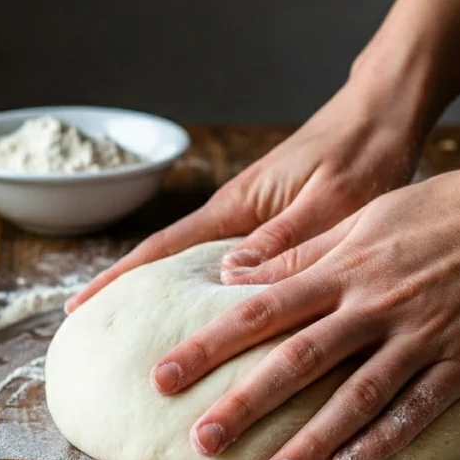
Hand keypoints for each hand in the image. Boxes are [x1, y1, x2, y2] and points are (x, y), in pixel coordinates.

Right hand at [66, 54, 432, 312]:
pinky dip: (216, 297)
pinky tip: (219, 323)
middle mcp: (238, 216)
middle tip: (99, 340)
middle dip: (130, 296)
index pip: (163, 248)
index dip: (119, 279)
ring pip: (200, 271)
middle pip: (169, 263)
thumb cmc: (359, 152)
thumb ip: (284, 239)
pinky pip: (236, 271)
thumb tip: (227, 276)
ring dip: (171, 300)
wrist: (381, 116)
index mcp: (239, 207)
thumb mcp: (329, 200)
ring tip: (148, 344)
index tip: (78, 308)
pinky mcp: (277, 230)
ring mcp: (255, 223)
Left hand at [149, 150, 459, 459]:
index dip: (208, 345)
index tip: (165, 375)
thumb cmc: (442, 206)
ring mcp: (422, 333)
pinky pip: (418, 408)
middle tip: (201, 439)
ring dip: (311, 438)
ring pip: (356, 394)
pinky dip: (383, 440)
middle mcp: (375, 301)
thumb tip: (236, 273)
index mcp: (345, 264)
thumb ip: (303, 251)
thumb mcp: (365, 215)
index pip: (261, 309)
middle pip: (298, 358)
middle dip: (245, 401)